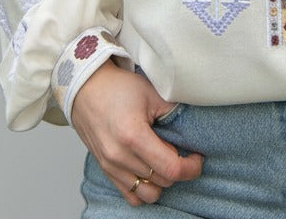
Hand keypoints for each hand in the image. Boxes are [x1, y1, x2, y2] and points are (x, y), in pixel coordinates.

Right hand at [71, 61, 202, 206]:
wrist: (87, 89)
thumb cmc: (118, 88)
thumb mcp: (152, 93)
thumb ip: (174, 113)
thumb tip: (193, 131)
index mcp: (133, 136)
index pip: (170, 168)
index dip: (191, 167)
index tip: (197, 157)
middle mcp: (120, 157)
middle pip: (162, 182)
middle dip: (179, 168)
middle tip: (183, 150)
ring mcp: (111, 167)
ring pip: (148, 194)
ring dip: (162, 181)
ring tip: (164, 159)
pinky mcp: (106, 171)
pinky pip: (131, 197)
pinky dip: (145, 188)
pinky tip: (150, 170)